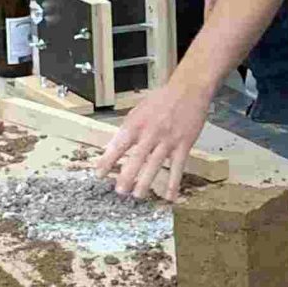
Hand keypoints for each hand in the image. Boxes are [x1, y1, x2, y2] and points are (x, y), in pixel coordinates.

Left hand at [97, 75, 213, 200]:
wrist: (188, 89)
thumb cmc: (162, 99)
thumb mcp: (138, 109)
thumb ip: (128, 128)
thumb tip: (113, 146)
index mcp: (136, 123)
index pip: (118, 144)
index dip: (108, 160)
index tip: (99, 174)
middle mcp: (151, 133)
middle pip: (136, 158)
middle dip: (127, 176)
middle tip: (119, 191)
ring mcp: (168, 140)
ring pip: (155, 165)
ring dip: (146, 182)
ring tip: (138, 196)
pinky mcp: (183, 145)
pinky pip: (178, 167)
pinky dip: (173, 183)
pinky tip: (170, 197)